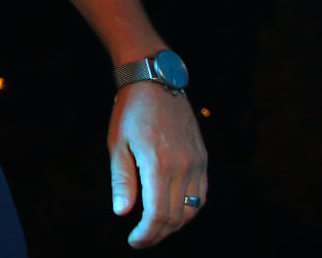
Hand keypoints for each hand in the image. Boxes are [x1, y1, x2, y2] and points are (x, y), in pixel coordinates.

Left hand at [108, 83, 206, 247]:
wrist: (155, 80)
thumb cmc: (130, 111)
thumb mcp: (117, 144)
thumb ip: (122, 181)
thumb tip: (122, 213)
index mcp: (159, 165)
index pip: (158, 215)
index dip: (147, 234)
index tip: (134, 241)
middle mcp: (184, 167)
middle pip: (177, 217)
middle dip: (159, 234)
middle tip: (142, 239)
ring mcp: (197, 162)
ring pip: (193, 210)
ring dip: (175, 225)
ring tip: (156, 229)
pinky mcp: (203, 157)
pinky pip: (202, 194)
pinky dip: (190, 209)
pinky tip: (174, 211)